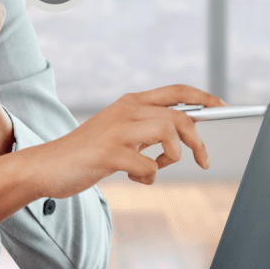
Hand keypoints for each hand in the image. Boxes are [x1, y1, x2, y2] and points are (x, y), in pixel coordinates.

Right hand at [31, 85, 226, 194]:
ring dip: (172, 158)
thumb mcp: (119, 132)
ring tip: (154, 168)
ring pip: (169, 134)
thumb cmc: (87, 153)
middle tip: (204, 161)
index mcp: (130, 102)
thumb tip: (184, 131)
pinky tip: (133, 177)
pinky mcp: (109, 153)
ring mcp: (118, 130)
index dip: (204, 98)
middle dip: (198, 142)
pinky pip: (148, 165)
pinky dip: (148, 176)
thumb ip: (146, 128)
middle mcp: (126, 110)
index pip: (176, 92)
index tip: (223, 108)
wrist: (46, 166)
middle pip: (180, 117)